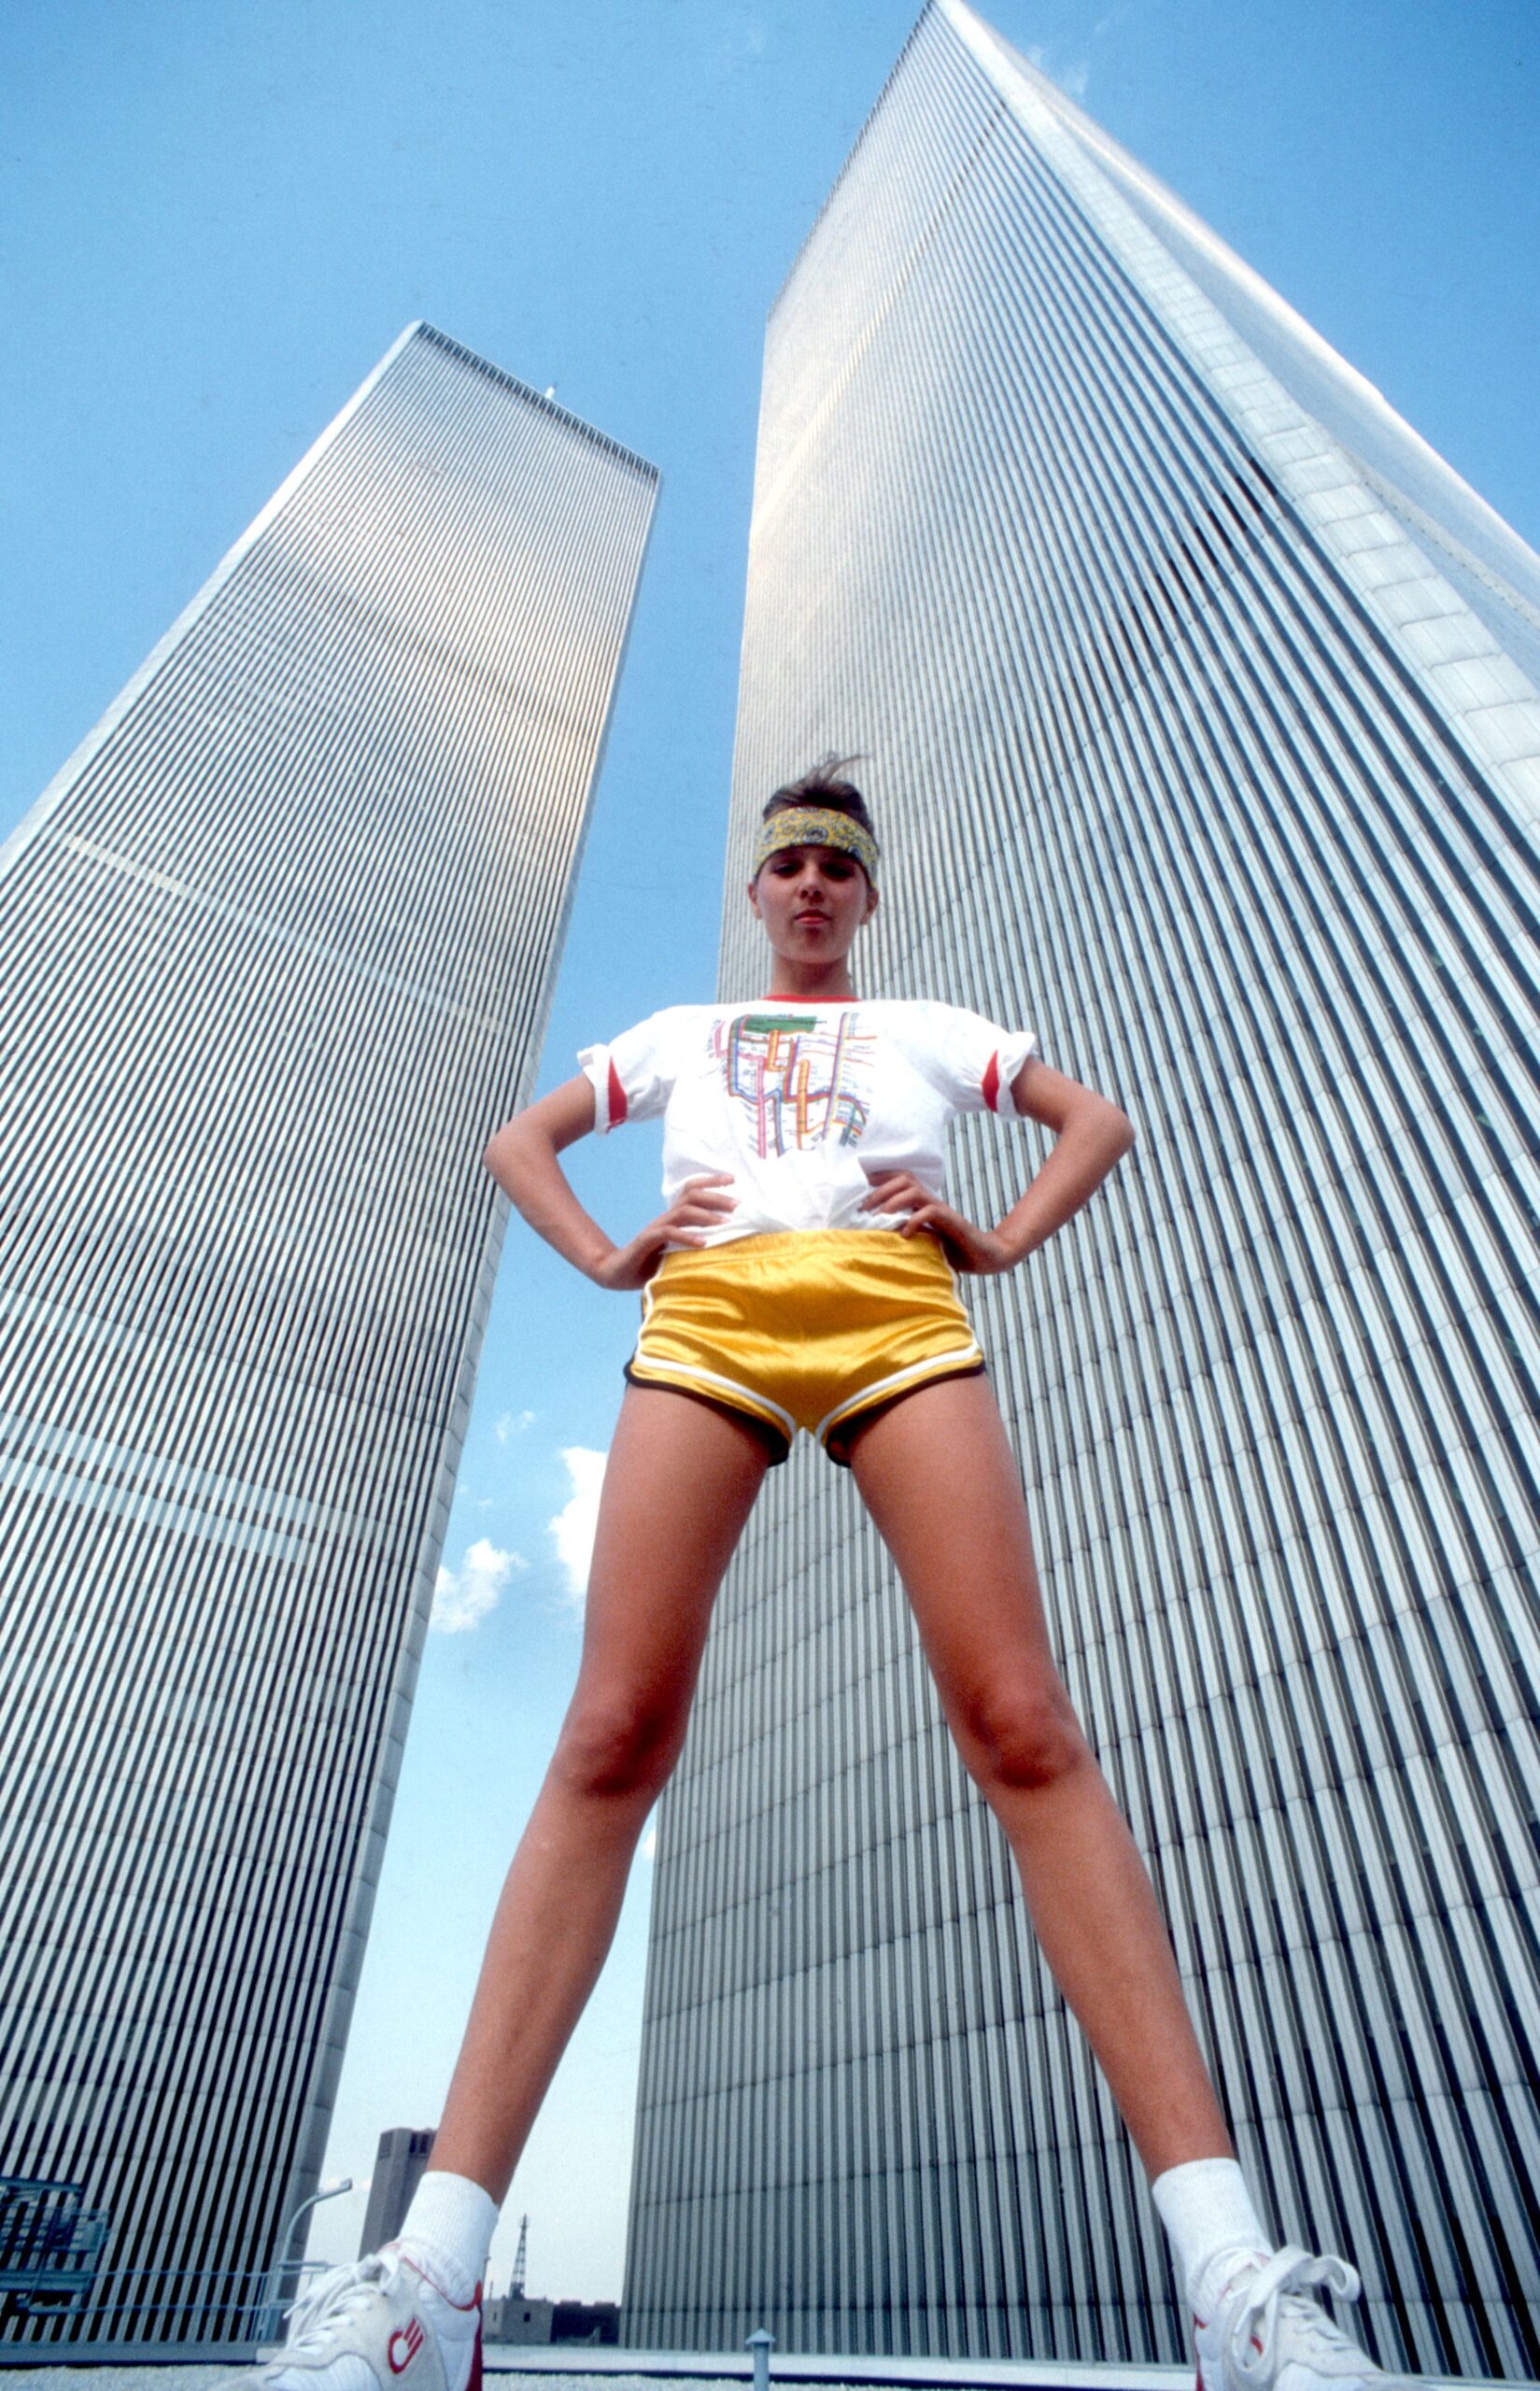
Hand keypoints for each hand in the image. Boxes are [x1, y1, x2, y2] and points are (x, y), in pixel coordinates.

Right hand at [590, 1173, 737, 1290]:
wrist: (616, 1273)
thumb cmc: (650, 1265)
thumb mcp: (678, 1254)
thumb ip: (696, 1247)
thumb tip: (727, 1247)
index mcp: (673, 1218)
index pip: (692, 1190)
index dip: (711, 1182)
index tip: (733, 1180)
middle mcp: (666, 1218)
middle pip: (691, 1195)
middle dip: (716, 1196)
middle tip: (738, 1204)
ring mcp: (656, 1228)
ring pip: (683, 1211)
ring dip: (706, 1216)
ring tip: (725, 1222)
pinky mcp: (646, 1241)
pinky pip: (668, 1233)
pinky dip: (687, 1237)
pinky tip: (703, 1243)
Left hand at [858, 1171, 1015, 1274]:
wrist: (984, 1256)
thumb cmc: (951, 1250)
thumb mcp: (922, 1241)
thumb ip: (904, 1233)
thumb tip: (873, 1237)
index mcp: (922, 1202)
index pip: (899, 1179)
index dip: (878, 1179)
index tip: (856, 1190)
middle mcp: (931, 1200)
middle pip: (904, 1178)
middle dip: (879, 1190)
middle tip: (862, 1208)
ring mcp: (941, 1209)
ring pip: (914, 1190)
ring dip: (893, 1201)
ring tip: (879, 1217)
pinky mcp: (951, 1221)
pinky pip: (930, 1212)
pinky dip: (914, 1220)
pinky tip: (904, 1234)